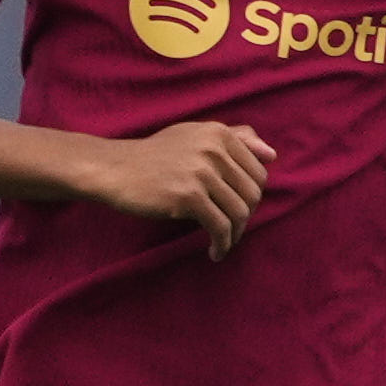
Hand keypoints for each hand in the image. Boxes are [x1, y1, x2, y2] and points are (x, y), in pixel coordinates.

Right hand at [83, 122, 276, 260]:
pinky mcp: (188, 196)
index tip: (238, 210)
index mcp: (219, 133)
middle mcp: (214, 149)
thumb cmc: (155, 156)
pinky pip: (220, 226)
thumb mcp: (195, 135)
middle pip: (252, 193)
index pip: (258, 172)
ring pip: (239, 212)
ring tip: (223, 243)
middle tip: (231, 229)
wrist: (114, 169)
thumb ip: (235, 138)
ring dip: (235, 235)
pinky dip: (222, 243)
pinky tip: (215, 252)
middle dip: (246, 216)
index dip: (251, 196)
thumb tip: (272, 155)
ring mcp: (202, 172)